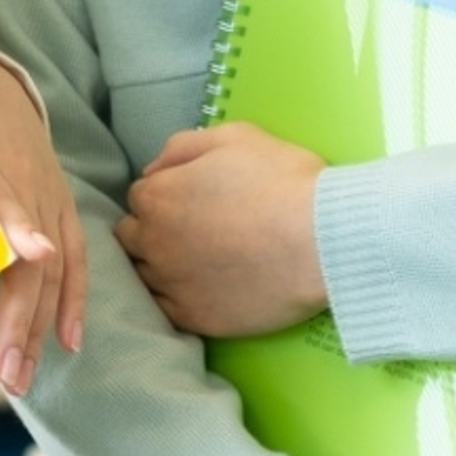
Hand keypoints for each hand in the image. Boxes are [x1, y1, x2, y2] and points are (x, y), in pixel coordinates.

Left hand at [0, 48, 87, 393]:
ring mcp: (47, 197)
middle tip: (6, 370)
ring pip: (53, 268)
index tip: (28, 256)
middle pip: (31, 256)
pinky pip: (76, 258)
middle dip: (20, 318)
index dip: (16, 226)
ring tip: (23, 373)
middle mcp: (22, 184)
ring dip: (40, 326)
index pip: (1, 197)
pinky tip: (68, 340)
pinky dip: (73, 301)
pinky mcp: (62, 205)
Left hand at [118, 121, 326, 337]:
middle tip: (192, 230)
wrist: (322, 240)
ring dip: (161, 265)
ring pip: (145, 275)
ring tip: (197, 262)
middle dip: (154, 230)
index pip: (141, 195)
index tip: (193, 199)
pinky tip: (202, 289)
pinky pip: (166, 310)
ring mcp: (171, 284)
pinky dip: (177, 298)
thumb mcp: (233, 137)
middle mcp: (153, 242)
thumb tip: (154, 168)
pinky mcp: (194, 318)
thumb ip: (183, 146)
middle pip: (133, 236)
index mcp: (157, 196)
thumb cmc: (282, 180)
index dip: (167, 194)